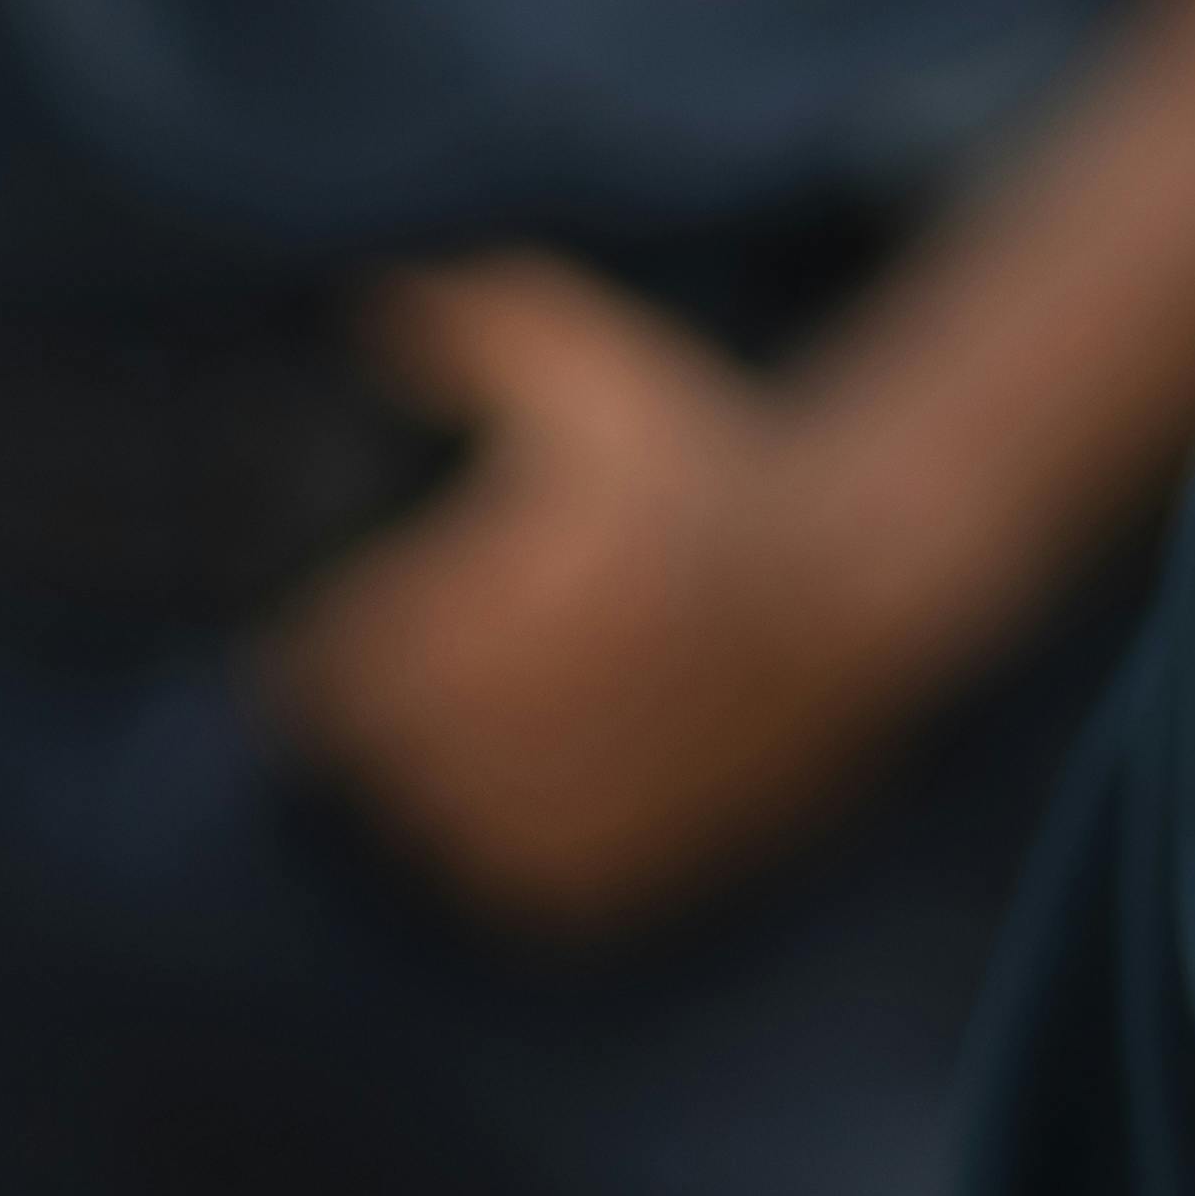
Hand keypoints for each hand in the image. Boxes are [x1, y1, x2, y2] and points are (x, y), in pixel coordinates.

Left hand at [261, 254, 951, 931]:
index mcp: (553, 577)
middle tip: (391, 679)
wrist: (867, 574)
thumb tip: (373, 309)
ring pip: (436, 829)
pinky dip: (494, 848)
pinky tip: (515, 786)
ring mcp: (612, 795)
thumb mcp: (604, 360)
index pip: (351, 660)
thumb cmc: (714, 455)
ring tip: (447, 733)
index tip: (339, 626)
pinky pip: (512, 886)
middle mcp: (582, 695)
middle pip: (381, 753)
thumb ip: (481, 326)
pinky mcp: (643, 862)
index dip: (327, 647)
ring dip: (422, 788)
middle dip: (371, 716)